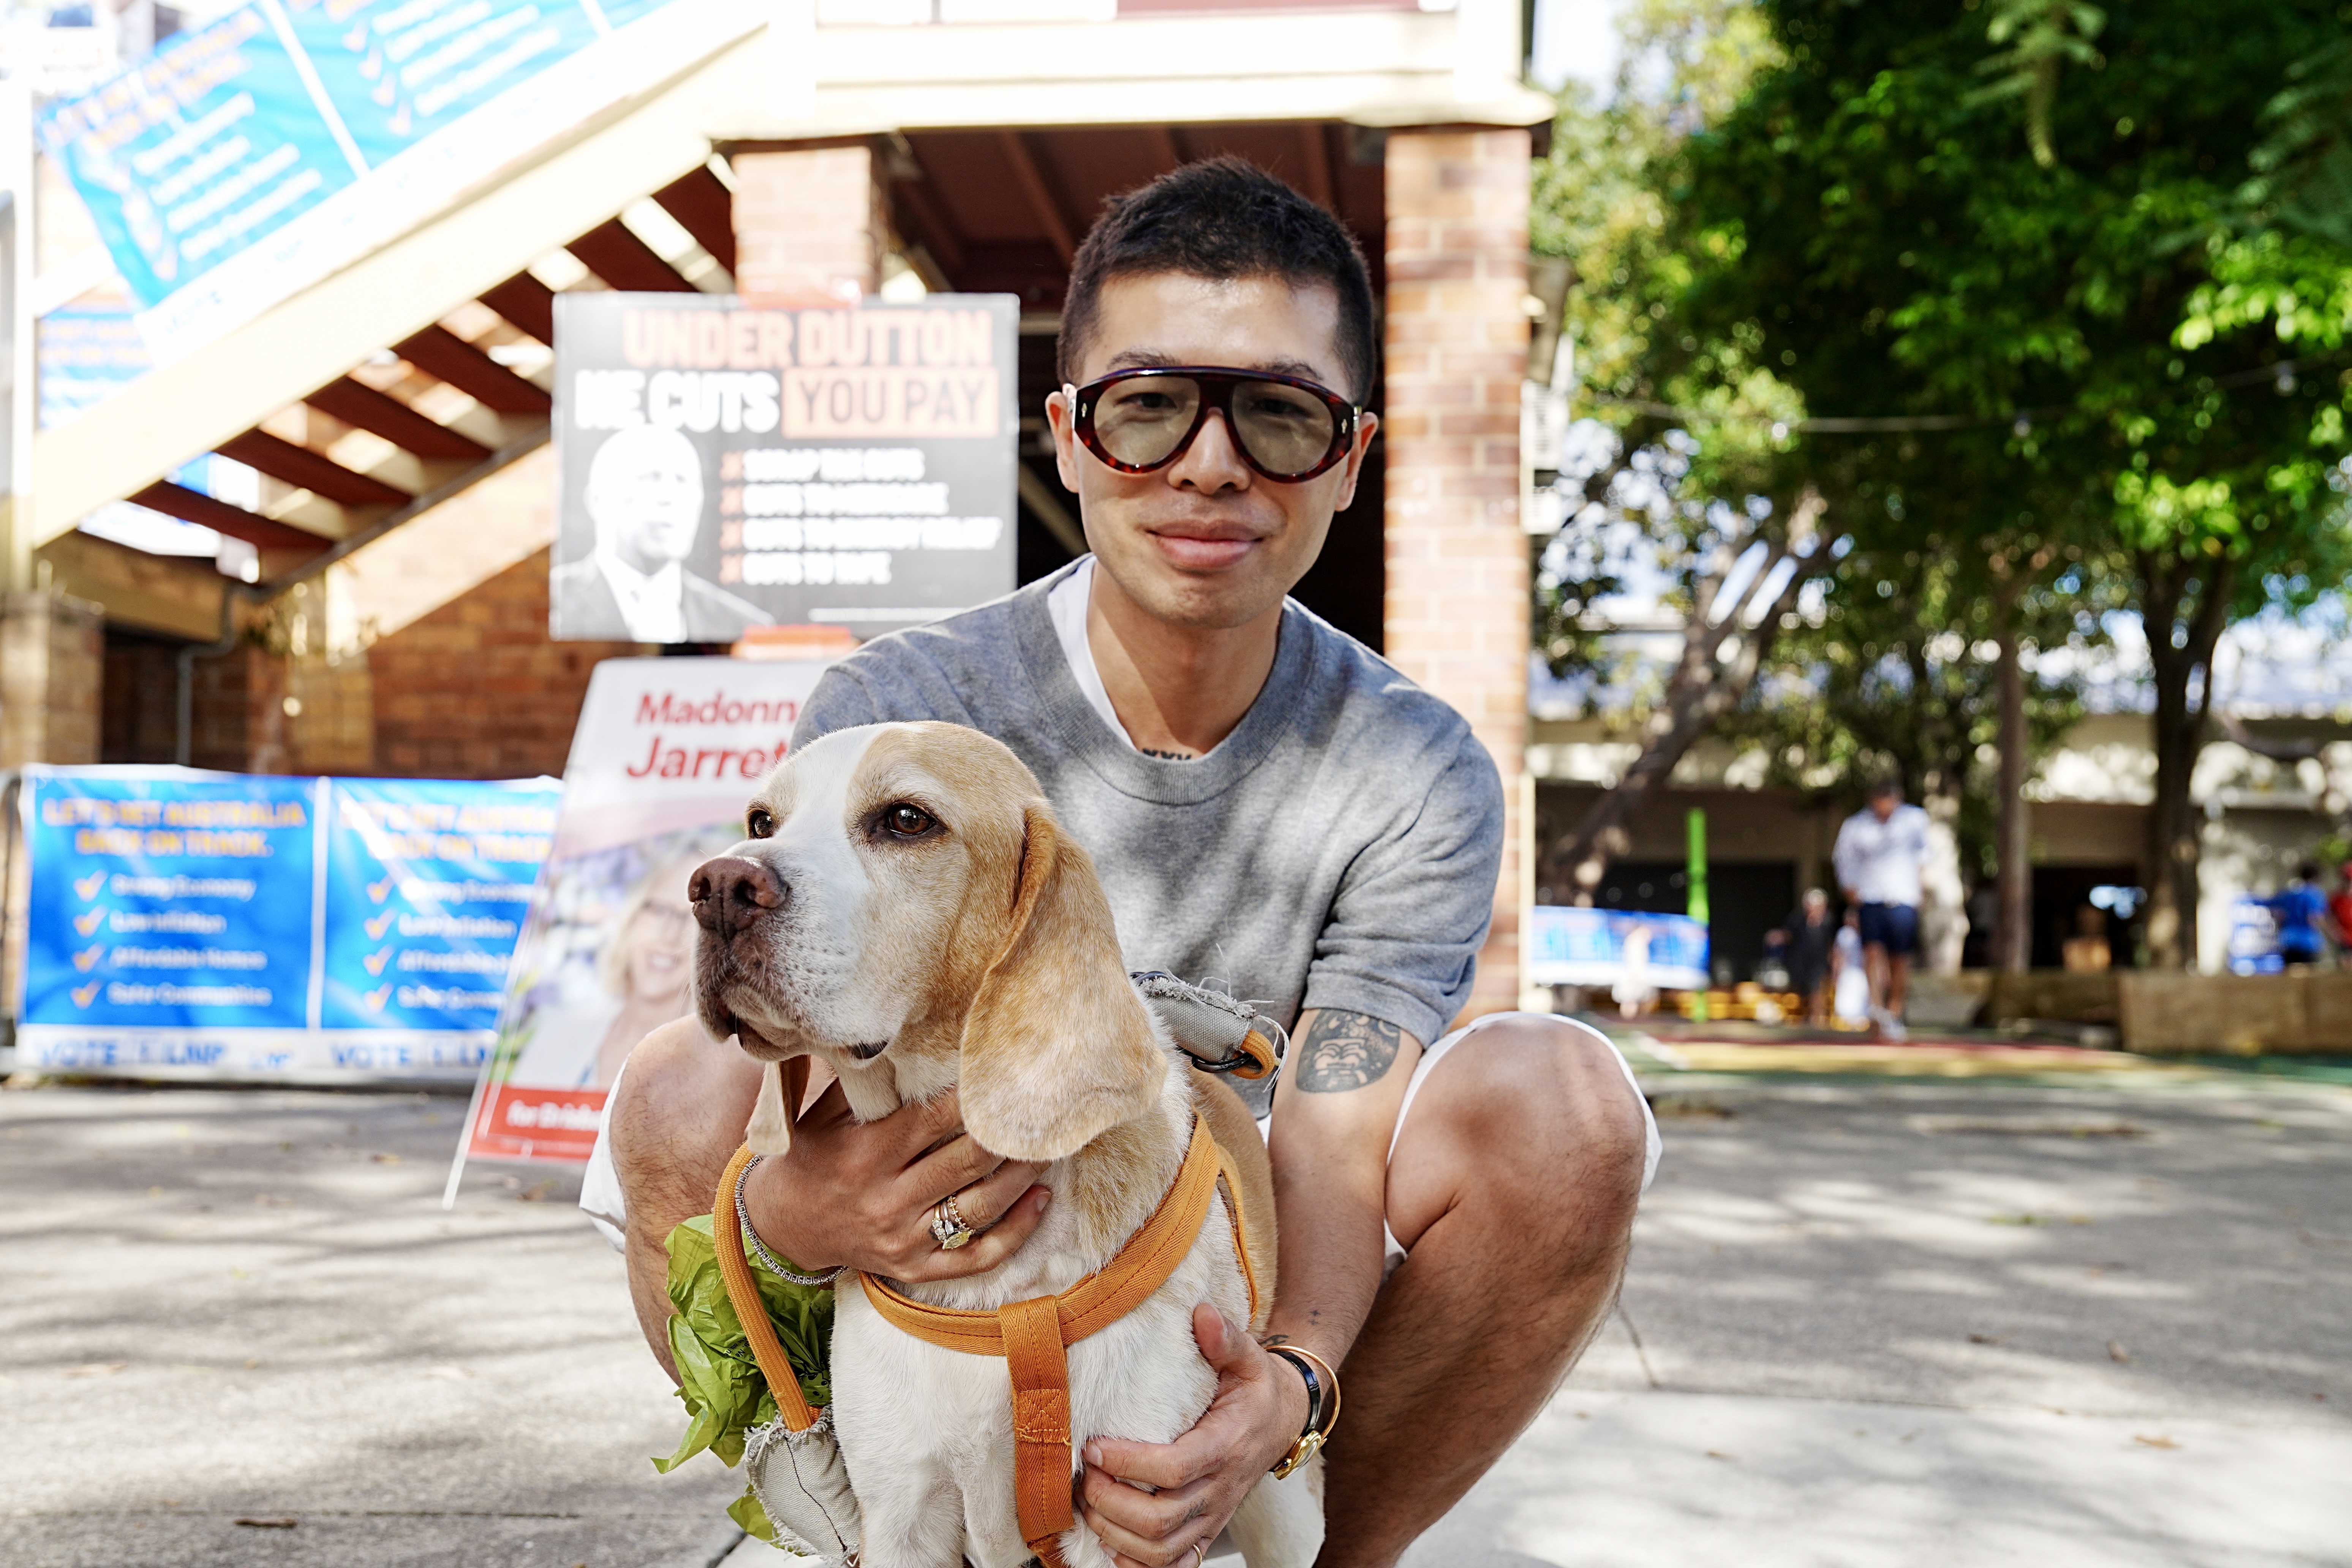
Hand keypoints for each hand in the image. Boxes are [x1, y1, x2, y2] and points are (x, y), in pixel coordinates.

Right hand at [741, 1081, 1050, 1280]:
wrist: (781, 1225)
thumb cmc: (814, 1156)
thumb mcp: (827, 1114)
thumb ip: (871, 1084)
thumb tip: (912, 1034)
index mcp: (867, 1152)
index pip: (936, 1117)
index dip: (977, 1095)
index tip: (1008, 1072)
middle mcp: (887, 1197)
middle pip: (967, 1160)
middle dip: (1011, 1133)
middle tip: (1045, 1108)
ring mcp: (902, 1238)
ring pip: (979, 1207)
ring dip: (1022, 1176)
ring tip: (1052, 1147)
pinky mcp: (912, 1268)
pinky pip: (974, 1257)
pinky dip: (1014, 1232)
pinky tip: (1041, 1201)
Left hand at [1079, 1304, 1311, 1567]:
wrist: (1283, 1421)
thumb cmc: (1256, 1388)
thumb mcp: (1248, 1356)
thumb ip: (1225, 1337)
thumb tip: (1201, 1314)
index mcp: (1226, 1445)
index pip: (1173, 1468)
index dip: (1128, 1463)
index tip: (1095, 1445)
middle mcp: (1220, 1489)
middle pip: (1160, 1519)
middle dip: (1110, 1502)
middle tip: (1083, 1475)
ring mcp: (1213, 1516)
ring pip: (1160, 1549)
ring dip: (1114, 1534)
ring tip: (1088, 1501)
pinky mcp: (1206, 1531)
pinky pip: (1171, 1565)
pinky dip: (1135, 1563)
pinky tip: (1110, 1542)